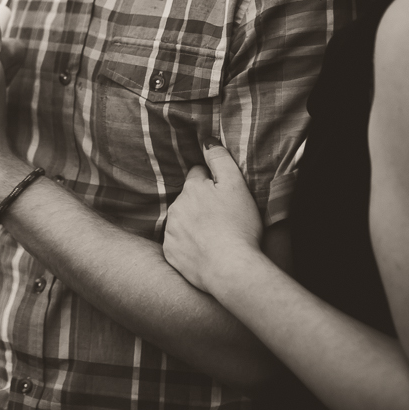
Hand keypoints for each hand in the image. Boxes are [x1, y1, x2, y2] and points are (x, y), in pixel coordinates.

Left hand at [162, 142, 263, 294]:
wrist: (230, 268)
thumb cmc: (239, 226)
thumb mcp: (236, 185)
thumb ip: (220, 159)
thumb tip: (206, 141)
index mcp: (191, 188)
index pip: (198, 175)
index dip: (213, 183)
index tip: (224, 196)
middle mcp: (176, 207)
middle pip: (188, 198)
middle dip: (201, 204)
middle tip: (223, 218)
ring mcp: (170, 232)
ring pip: (181, 220)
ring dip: (193, 224)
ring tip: (215, 237)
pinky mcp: (170, 253)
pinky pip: (177, 244)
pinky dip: (188, 246)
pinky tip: (205, 252)